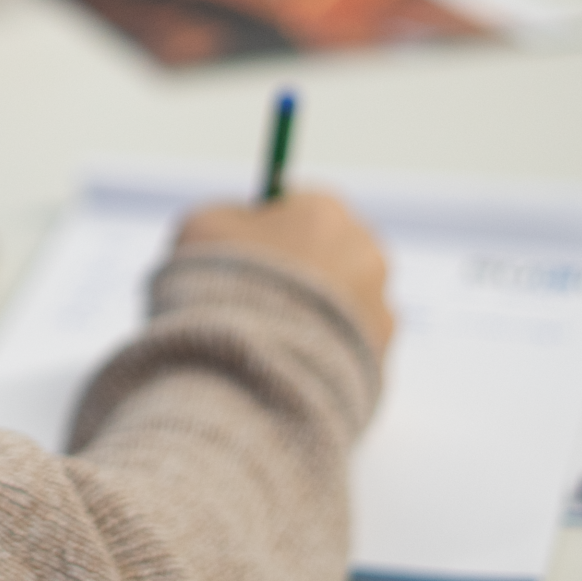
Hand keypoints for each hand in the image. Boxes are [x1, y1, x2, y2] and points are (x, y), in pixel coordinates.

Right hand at [173, 192, 394, 358]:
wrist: (250, 374)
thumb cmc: (221, 290)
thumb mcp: (199, 229)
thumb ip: (226, 216)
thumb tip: (237, 224)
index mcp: (326, 211)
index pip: (302, 206)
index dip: (271, 229)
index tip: (246, 250)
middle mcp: (366, 252)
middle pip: (332, 251)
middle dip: (302, 270)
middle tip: (256, 297)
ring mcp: (380, 309)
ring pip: (345, 303)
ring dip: (314, 315)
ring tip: (270, 339)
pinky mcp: (381, 360)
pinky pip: (349, 350)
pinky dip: (323, 355)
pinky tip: (287, 365)